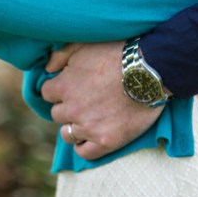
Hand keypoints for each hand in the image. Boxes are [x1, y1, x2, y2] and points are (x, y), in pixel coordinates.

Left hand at [41, 41, 163, 159]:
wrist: (150, 71)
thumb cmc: (116, 53)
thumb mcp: (82, 44)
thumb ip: (59, 55)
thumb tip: (47, 68)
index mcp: (63, 86)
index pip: (47, 93)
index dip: (59, 89)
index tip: (72, 86)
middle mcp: (72, 109)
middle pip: (57, 114)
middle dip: (68, 107)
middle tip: (84, 100)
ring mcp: (88, 127)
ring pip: (68, 134)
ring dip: (74, 127)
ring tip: (88, 119)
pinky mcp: (106, 141)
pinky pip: (84, 152)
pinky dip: (84, 146)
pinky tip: (91, 137)